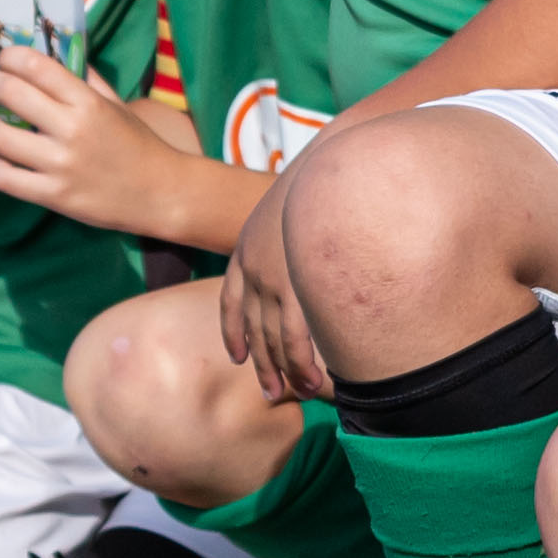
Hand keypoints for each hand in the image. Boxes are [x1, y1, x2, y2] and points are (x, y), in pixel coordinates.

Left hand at [0, 51, 216, 240]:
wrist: (161, 193)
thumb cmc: (137, 144)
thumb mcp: (116, 103)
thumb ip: (85, 77)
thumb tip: (55, 50)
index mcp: (88, 101)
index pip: (36, 65)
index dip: (9, 57)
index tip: (3, 59)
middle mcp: (72, 129)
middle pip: (10, 93)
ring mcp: (61, 164)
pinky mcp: (54, 196)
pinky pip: (5, 176)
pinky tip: (4, 159)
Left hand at [217, 179, 324, 402]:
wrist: (327, 164)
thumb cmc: (321, 182)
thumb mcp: (291, 206)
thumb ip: (290, 231)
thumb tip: (305, 246)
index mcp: (246, 250)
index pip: (231, 301)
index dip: (233, 332)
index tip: (238, 356)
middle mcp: (252, 269)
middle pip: (252, 329)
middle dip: (262, 364)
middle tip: (270, 392)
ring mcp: (272, 280)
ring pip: (273, 340)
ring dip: (285, 371)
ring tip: (301, 393)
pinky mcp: (294, 287)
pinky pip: (294, 338)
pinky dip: (300, 363)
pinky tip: (313, 380)